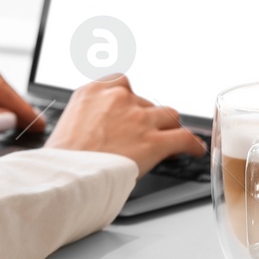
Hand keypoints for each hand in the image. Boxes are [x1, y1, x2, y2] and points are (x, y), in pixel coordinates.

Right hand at [45, 75, 205, 177]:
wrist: (67, 175)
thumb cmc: (63, 158)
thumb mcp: (68, 123)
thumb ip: (89, 116)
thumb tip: (99, 127)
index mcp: (93, 91)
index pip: (121, 83)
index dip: (129, 100)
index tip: (130, 108)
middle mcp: (118, 99)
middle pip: (146, 102)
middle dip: (146, 117)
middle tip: (143, 133)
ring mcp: (138, 119)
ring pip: (169, 115)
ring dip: (168, 127)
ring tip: (170, 137)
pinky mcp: (154, 141)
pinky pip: (184, 138)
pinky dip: (192, 144)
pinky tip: (195, 150)